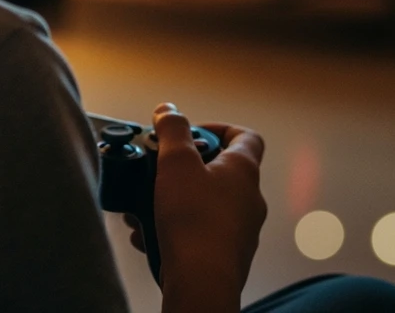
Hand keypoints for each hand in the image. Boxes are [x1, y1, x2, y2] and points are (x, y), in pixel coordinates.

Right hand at [149, 104, 266, 302]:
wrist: (200, 284)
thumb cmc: (194, 221)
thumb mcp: (176, 162)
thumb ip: (172, 130)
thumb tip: (169, 109)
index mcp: (243, 171)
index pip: (247, 137)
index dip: (219, 128)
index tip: (190, 133)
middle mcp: (248, 200)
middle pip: (219, 170)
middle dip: (183, 166)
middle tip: (159, 167)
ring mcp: (239, 230)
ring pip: (204, 202)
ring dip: (174, 198)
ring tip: (146, 203)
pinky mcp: (224, 256)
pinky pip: (198, 232)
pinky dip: (175, 227)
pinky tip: (148, 232)